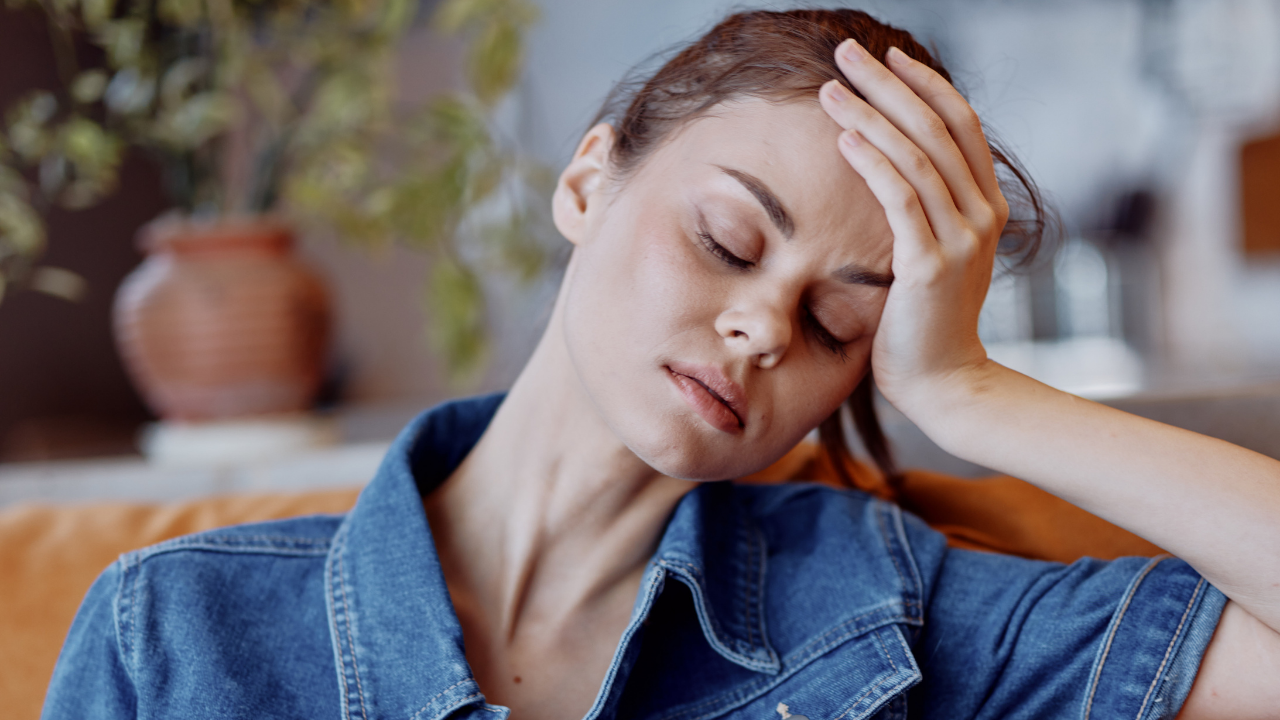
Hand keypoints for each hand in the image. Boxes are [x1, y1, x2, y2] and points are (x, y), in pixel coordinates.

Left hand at [818, 40, 1009, 420]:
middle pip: (936, 127)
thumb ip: (923, 215)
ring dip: (870, 114)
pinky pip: (900, 200)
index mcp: (984, 206)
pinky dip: (873, 164)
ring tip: (830, 87)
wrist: (944, 384)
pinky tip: (844, 138)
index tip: (888, 58)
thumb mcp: (932, 257)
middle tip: (848, 51)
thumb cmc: (924, 324)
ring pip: (916, 155)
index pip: (959, 125)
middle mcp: (980, 215)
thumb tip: (886, 174)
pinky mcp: (930, 265)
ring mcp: (960, 239)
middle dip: (889, 83)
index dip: (925, 85)